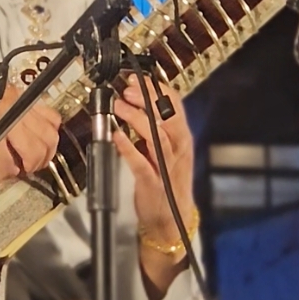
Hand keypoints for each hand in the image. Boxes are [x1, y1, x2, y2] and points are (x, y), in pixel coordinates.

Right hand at [0, 84, 60, 181]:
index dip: (50, 141)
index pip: (52, 118)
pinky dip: (4, 172)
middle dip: (41, 159)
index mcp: (17, 96)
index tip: (42, 153)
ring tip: (9, 170)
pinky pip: (9, 163)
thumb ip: (12, 120)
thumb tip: (30, 143)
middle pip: (47, 138)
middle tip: (27, 167)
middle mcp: (15, 104)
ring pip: (33, 152)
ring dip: (24, 167)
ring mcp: (3, 120)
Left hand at [112, 73, 195, 253]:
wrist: (172, 221)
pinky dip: (128, 148)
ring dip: (137, 119)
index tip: (138, 79)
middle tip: (127, 89)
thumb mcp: (170, 150)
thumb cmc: (167, 181)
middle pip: (166, 118)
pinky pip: (140, 163)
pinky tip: (116, 136)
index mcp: (182, 138)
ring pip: (156, 137)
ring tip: (119, 107)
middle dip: (147, 100)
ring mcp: (165, 166)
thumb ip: (159, 127)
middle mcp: (178, 149)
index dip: (157, 90)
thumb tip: (140, 101)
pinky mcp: (151, 183)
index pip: (175, 106)